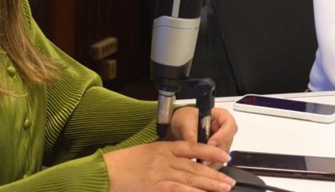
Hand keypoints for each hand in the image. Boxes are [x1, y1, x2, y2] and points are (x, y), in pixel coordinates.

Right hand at [103, 140, 234, 191]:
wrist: (105, 171)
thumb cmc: (123, 164)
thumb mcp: (147, 153)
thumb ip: (166, 157)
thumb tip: (184, 165)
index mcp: (163, 147)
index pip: (192, 147)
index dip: (210, 151)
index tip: (224, 155)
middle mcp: (164, 158)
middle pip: (195, 166)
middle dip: (214, 173)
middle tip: (229, 180)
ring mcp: (159, 172)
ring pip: (190, 178)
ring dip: (209, 184)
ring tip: (224, 188)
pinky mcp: (154, 186)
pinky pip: (177, 190)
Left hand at [168, 107, 237, 166]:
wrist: (181, 125)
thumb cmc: (186, 118)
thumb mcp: (186, 123)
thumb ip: (192, 135)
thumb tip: (196, 149)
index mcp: (221, 116)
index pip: (229, 125)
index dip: (222, 135)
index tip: (210, 143)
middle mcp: (224, 129)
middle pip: (228, 141)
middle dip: (217, 152)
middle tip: (205, 159)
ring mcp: (222, 141)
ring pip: (224, 153)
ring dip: (214, 161)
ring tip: (202, 166)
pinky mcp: (218, 152)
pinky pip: (218, 160)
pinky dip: (212, 165)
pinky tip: (203, 169)